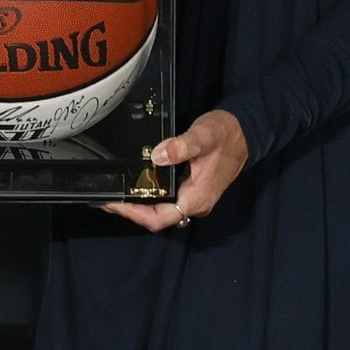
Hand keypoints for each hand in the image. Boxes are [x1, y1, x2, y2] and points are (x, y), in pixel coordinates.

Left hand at [101, 109, 247, 233]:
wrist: (246, 131)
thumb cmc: (225, 134)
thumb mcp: (203, 136)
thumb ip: (181, 147)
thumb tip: (157, 157)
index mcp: (197, 197)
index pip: (160, 218)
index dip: (134, 213)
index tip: (112, 202)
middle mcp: (194, 203)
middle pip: (156, 217)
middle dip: (129, 209)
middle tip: (103, 196)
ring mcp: (193, 197)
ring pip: (159, 209)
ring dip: (136, 203)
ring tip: (112, 191)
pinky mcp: (190, 188)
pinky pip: (165, 198)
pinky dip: (146, 194)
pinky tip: (132, 183)